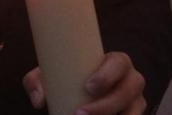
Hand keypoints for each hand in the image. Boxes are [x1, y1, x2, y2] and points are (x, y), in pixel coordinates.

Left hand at [23, 52, 146, 114]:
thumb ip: (36, 81)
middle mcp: (131, 80)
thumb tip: (38, 100)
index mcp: (116, 62)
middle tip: (80, 113)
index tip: (88, 86)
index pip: (120, 62)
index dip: (108, 75)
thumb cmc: (67, 78)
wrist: (77, 94)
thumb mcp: (51, 75)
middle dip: (107, 104)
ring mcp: (136, 101)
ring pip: (135, 110)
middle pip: (130, 89)